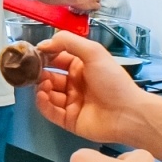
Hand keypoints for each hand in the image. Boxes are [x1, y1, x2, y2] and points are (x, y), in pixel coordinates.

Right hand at [33, 30, 146, 145]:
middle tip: (33, 71)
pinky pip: (49, 111)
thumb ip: (68, 42)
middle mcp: (75, 84)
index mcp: (82, 67)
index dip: (46, 55)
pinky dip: (43, 103)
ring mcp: (71, 102)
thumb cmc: (113, 81)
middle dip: (40, 72)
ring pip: (48, 93)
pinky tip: (43, 95)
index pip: (57, 58)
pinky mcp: (68, 119)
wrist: (127, 114)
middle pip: (49, 76)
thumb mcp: (94, 53)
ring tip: (44, 84)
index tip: (35, 53)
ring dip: (41, 87)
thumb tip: (44, 43)